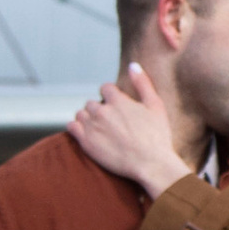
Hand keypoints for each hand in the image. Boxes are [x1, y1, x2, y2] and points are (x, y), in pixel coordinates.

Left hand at [69, 63, 189, 199]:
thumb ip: (143, 83)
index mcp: (118, 100)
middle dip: (99, 110)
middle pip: (92, 103)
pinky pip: (71, 127)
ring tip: (100, 130)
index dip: (111, 96)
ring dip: (88, 119)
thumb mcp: (155, 105)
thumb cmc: (157, 136)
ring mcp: (92, 126)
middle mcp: (102, 111)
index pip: (105, 88)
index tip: (116, 107)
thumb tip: (133, 65)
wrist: (150, 164)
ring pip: (81, 114)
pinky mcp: (85, 142)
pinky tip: (87, 134)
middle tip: (110, 123)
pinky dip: (76, 128)